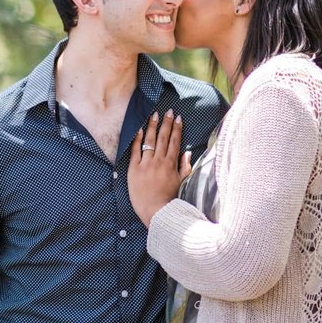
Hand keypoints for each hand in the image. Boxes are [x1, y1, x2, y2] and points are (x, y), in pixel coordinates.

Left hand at [127, 111, 190, 227]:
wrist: (155, 211)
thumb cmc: (169, 199)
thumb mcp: (182, 182)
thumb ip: (185, 167)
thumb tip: (187, 153)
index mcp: (171, 164)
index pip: (175, 142)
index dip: (177, 129)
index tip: (178, 118)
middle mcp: (159, 161)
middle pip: (163, 138)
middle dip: (166, 123)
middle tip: (168, 111)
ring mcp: (146, 164)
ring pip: (149, 141)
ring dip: (152, 126)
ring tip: (154, 115)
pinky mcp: (134, 169)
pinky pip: (135, 150)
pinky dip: (136, 138)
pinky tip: (138, 128)